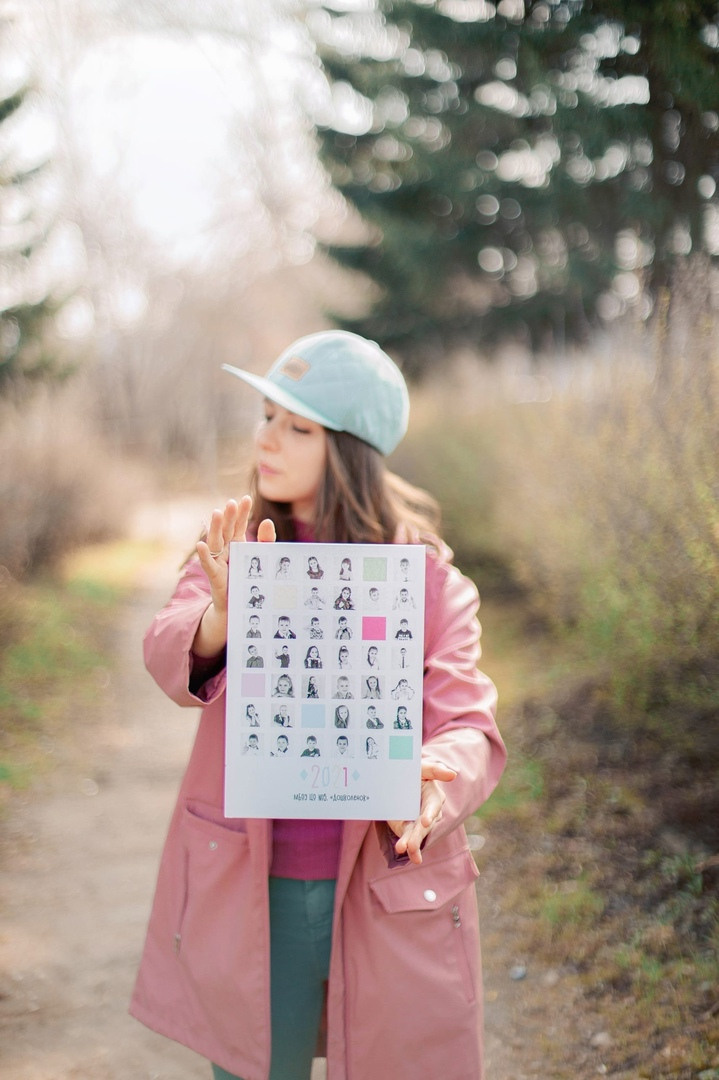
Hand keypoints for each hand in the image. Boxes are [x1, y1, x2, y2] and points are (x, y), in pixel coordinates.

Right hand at [193, 496, 275, 656]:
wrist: (240, 609)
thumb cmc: (250, 582)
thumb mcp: (262, 560)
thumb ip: (266, 542)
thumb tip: (267, 521)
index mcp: (237, 545)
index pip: (239, 525)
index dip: (242, 513)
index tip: (246, 498)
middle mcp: (226, 551)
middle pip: (227, 530)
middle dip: (229, 517)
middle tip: (232, 502)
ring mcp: (218, 562)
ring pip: (216, 543)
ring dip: (215, 528)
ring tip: (217, 513)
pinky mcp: (215, 577)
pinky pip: (208, 565)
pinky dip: (204, 555)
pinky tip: (201, 544)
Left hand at [387, 760, 457, 864]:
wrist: (395, 781)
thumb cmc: (412, 771)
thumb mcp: (420, 768)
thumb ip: (435, 769)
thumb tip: (452, 774)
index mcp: (433, 795)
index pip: (433, 806)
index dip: (429, 814)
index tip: (425, 822)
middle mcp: (429, 812)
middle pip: (425, 825)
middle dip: (418, 835)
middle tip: (410, 845)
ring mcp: (419, 822)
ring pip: (418, 835)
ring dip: (412, 844)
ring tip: (403, 849)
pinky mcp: (409, 829)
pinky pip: (409, 840)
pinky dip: (409, 849)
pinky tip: (408, 856)